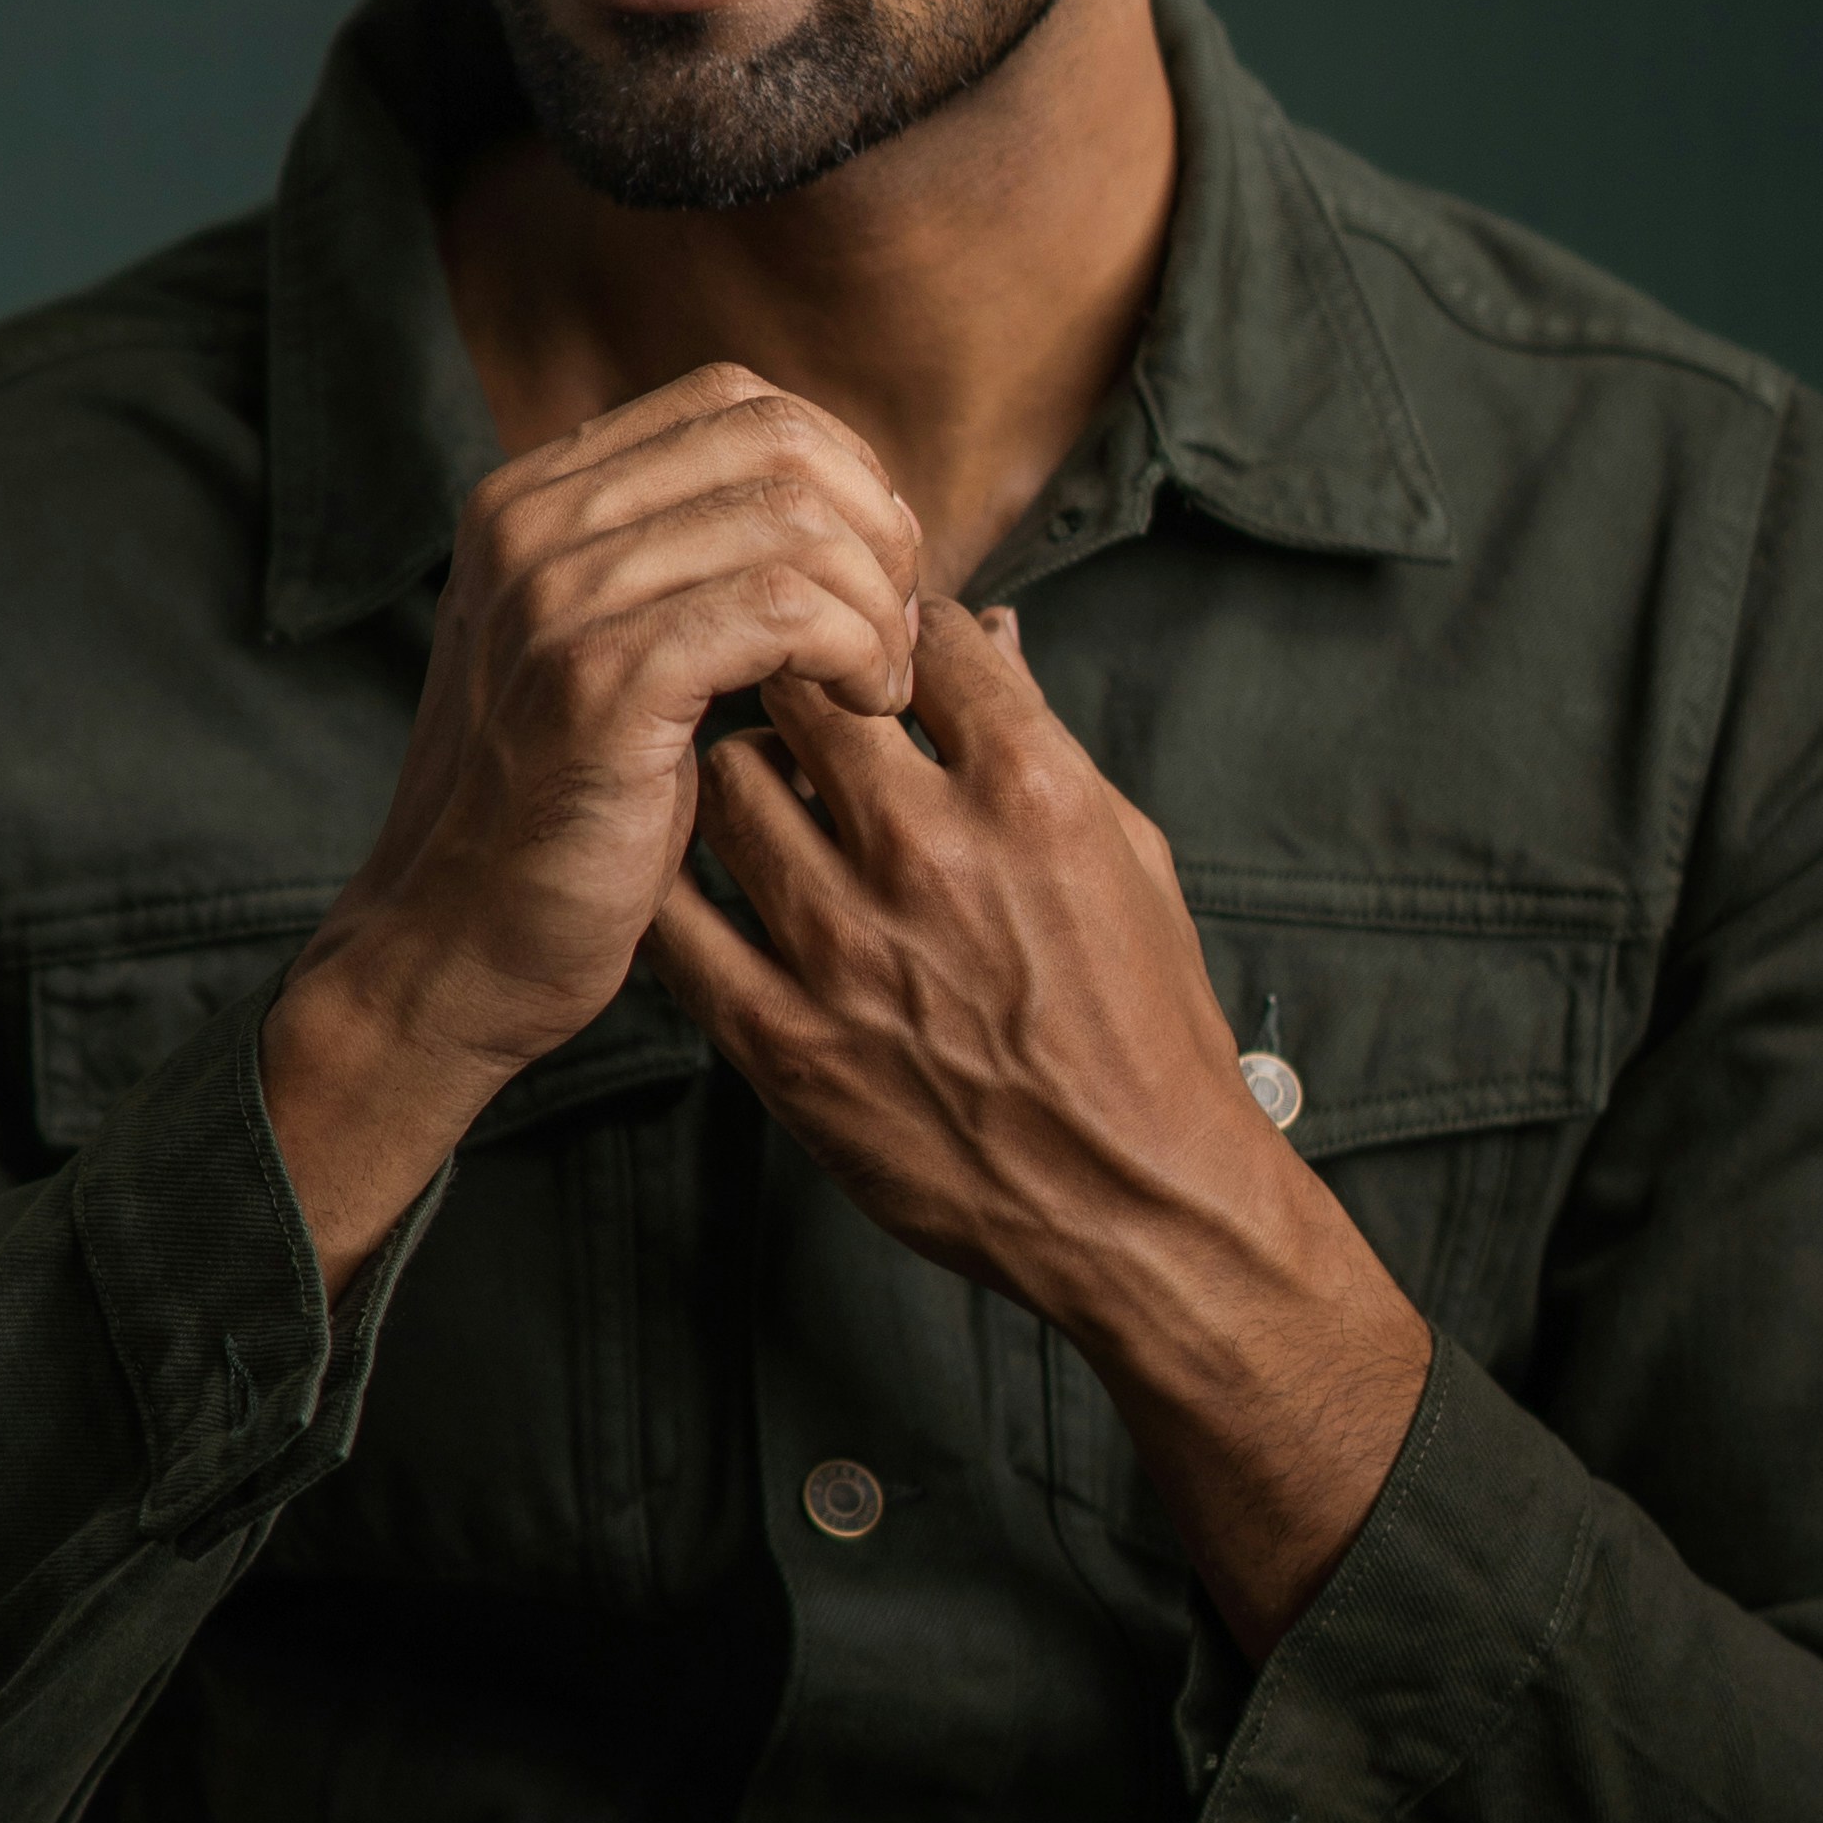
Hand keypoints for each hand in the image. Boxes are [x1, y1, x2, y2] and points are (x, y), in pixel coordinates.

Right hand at [263, 365, 921, 1289]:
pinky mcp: (598, 683)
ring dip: (876, 604)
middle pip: (778, 445)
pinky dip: (854, 651)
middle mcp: (529, 523)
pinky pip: (784, 609)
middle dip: (874, 532)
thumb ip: (686, 561)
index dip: (840, 471)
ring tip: (879, 687)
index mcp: (531, 499)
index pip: (736, 401)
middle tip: (895, 635)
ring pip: (794, 523)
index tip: (875, 573)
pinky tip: (862, 708)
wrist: (453, 953)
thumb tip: (859, 495)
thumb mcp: (607, 652)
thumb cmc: (563, 819)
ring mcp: (554, 597)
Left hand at [643, 598, 1428, 1658]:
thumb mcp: (1128, 855)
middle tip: (790, 695)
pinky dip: (676, 881)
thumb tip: (987, 634)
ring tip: (753, 789)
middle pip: (802, 689)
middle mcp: (932, 853)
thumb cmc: (1146, 1026)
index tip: (871, 631)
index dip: (889, 617)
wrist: (1139, 1204)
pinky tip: (696, 877)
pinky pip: (680, 922)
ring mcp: (849, 948)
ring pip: (725, 784)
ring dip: (733, 770)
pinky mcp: (786, 1040)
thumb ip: (1042, 740)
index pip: (924, 635)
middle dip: (795, 676)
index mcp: (1032, 793)